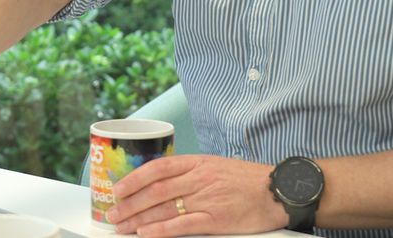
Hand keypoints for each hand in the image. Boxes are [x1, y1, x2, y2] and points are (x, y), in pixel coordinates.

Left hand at [105, 155, 287, 236]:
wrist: (279, 190)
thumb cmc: (249, 180)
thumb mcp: (217, 167)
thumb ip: (192, 173)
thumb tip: (164, 182)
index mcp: (198, 163)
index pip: (158, 168)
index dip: (134, 178)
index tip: (117, 189)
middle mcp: (199, 178)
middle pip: (155, 190)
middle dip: (129, 203)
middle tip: (112, 214)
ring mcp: (207, 199)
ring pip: (163, 207)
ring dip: (138, 218)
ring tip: (122, 227)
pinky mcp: (216, 219)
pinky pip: (182, 225)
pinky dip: (160, 229)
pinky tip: (145, 233)